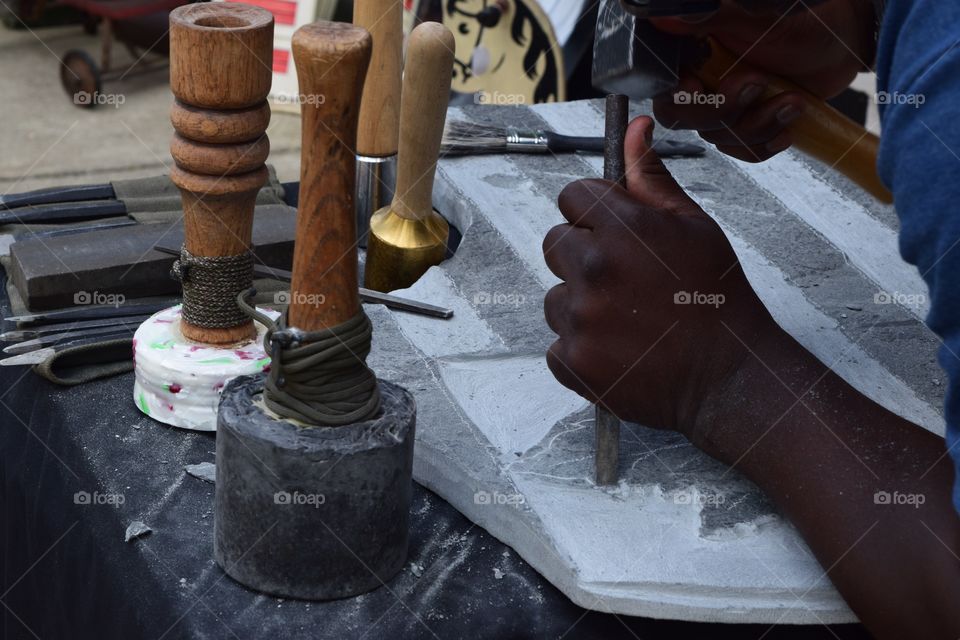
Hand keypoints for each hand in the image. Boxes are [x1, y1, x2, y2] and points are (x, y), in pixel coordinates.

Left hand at [542, 116, 777, 441]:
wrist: (729, 377)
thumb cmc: (717, 299)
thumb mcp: (695, 227)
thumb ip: (652, 180)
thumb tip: (636, 129)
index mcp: (622, 228)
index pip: (572, 196)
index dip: (593, 212)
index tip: (613, 231)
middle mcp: (593, 268)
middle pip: (555, 243)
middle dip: (583, 255)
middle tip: (625, 280)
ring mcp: (579, 317)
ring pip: (555, 296)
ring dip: (581, 305)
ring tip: (627, 319)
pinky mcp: (572, 360)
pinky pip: (558, 343)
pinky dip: (581, 348)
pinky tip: (619, 348)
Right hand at [650, 0, 875, 161]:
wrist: (843, 47)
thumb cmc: (807, 22)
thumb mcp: (756, 17)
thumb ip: (709, 15)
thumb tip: (663, 16)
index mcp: (690, 44)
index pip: (659, 78)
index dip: (674, 92)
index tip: (697, 89)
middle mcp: (697, 73)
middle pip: (680, 114)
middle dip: (724, 111)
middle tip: (757, 85)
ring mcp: (718, 99)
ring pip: (714, 135)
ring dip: (756, 125)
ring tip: (791, 102)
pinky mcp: (741, 120)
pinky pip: (736, 149)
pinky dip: (762, 143)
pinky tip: (786, 125)